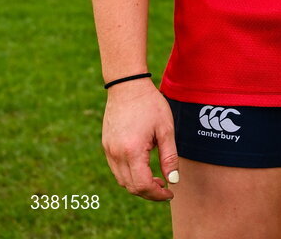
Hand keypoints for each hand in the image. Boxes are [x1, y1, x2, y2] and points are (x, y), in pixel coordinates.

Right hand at [102, 79, 179, 200]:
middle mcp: (116, 155)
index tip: (170, 192)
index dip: (157, 194)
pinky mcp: (106, 146)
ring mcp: (109, 151)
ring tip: (156, 178)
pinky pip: (116, 169)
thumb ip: (169, 157)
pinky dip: (130, 175)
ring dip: (139, 185)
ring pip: (122, 180)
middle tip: (165, 187)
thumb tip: (173, 180)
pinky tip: (143, 166)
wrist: (127, 86)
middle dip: (149, 192)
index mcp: (132, 151)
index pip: (143, 185)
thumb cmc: (150, 104)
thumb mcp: (166, 129)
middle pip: (131, 187)